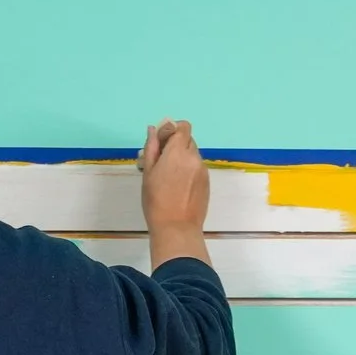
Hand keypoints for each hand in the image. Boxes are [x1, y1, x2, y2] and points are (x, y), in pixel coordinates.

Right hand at [139, 119, 209, 267]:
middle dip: (176, 145)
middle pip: (188, 139)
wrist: (177, 228)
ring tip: (170, 178)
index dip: (172, 130)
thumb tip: (153, 129)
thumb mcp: (148, 173)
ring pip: (193, 154)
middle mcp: (194, 157)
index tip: (162, 143)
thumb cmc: (156, 201)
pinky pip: (197, 168)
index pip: (183, 126)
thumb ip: (152, 148)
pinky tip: (179, 187)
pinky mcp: (207, 182)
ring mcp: (203, 170)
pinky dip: (189, 170)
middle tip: (162, 162)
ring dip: (182, 158)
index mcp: (178, 151)